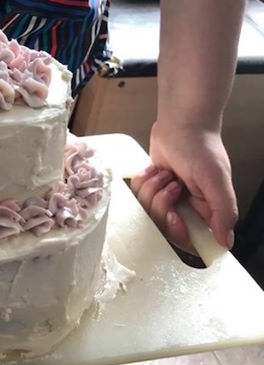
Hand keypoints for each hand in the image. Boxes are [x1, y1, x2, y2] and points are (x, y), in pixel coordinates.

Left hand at [130, 121, 237, 249]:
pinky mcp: (151, 186)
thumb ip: (223, 211)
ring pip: (147, 209)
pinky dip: (144, 181)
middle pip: (162, 224)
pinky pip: (137, 195)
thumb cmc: (201, 147)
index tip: (176, 217)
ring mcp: (165, 196)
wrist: (181, 122)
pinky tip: (155, 169)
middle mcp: (184, 206)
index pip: (187, 237)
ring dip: (154, 188)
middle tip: (173, 185)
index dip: (177, 231)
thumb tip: (227, 242)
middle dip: (162, 204)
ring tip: (166, 172)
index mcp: (204, 209)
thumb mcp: (216, 179)